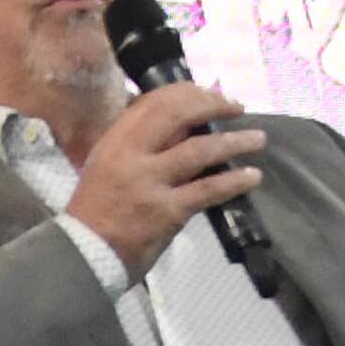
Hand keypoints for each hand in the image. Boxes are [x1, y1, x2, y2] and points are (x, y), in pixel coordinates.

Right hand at [63, 80, 264, 280]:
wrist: (86, 253)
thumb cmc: (96, 209)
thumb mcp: (107, 164)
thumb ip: (138, 143)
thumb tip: (179, 125)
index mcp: (116, 140)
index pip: (155, 102)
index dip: (188, 92)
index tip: (210, 92)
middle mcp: (132, 155)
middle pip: (178, 115)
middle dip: (213, 105)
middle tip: (237, 107)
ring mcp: (150, 183)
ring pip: (200, 150)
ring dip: (234, 142)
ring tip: (258, 139)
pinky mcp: (168, 211)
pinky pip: (207, 190)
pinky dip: (233, 181)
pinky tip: (252, 176)